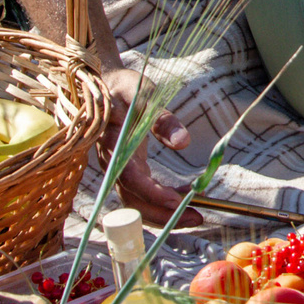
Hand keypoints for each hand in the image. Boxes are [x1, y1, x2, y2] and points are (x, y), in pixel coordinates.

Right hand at [97, 64, 190, 222]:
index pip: (131, 179)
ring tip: (197, 215)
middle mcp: (113, 163)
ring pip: (137, 204)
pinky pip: (143, 195)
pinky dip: (163, 202)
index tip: (179, 202)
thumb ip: (163, 120)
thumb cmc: (125, 87)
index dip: (153, 194)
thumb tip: (183, 142)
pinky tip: (186, 197)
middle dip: (164, 216)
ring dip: (166, 215)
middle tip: (197, 218)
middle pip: (133, 201)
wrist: (106, 85)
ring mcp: (119, 170)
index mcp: (113, 144)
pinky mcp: (128, 171)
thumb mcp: (146, 95)